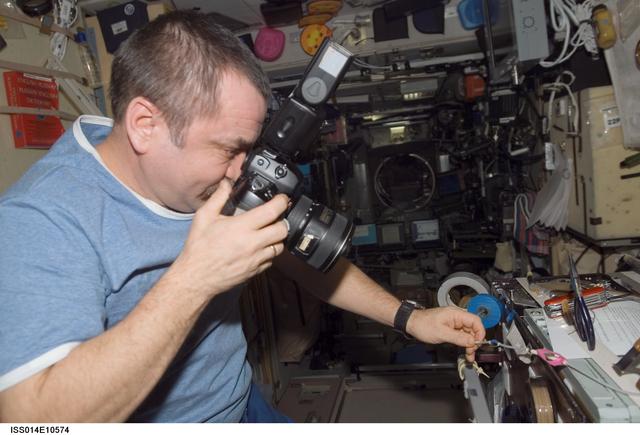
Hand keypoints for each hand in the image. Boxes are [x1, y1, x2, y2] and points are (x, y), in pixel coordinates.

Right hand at [170, 180, 288, 299]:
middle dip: (282, 220)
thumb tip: (227, 183)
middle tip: (275, 217)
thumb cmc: (198, 248)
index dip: (281, 202)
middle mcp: (253, 243)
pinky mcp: (255, 271)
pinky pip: (272, 260)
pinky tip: (259, 248)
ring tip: (267, 233)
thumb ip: (218, 198)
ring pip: (280, 246)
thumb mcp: (204, 217)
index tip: (281, 199)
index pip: (272, 211)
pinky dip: (269, 252)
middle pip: (283, 229)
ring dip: (277, 238)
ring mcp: (256, 259)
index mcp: (242, 227)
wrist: (196, 277)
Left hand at [407, 306, 484, 361]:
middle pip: (473, 329)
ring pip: (468, 333)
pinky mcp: (451, 328)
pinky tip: (464, 350)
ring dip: (469, 344)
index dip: (480, 333)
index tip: (478, 343)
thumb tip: (472, 341)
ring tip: (469, 355)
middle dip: (474, 341)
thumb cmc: (423, 324)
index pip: (476, 321)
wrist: (412, 323)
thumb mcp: (442, 333)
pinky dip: (464, 343)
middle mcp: (457, 317)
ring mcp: (454, 322)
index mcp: (456, 314)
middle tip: (471, 352)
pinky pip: (461, 335)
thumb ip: (459, 338)